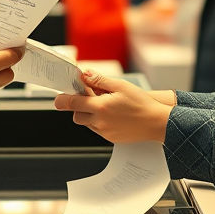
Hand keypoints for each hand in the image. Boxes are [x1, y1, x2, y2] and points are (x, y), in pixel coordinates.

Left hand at [55, 70, 172, 142]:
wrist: (157, 122)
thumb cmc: (141, 103)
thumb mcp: (120, 86)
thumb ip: (100, 81)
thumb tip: (84, 75)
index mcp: (101, 107)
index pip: (74, 103)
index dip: (63, 99)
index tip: (58, 98)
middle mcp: (100, 121)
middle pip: (77, 115)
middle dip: (78, 106)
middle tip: (88, 96)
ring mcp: (105, 132)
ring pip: (87, 123)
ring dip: (88, 113)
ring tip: (104, 104)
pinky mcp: (110, 138)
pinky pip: (97, 129)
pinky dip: (98, 121)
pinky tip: (111, 113)